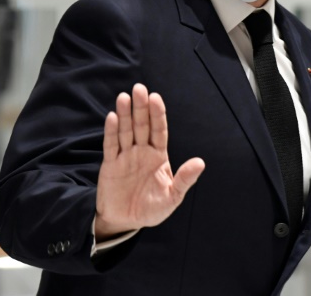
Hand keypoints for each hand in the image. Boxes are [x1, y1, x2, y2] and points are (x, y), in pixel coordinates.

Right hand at [94, 83, 204, 240]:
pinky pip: (111, 145)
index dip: (157, 115)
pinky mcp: (110, 165)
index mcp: (158, 156)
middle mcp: (141, 151)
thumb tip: (200, 162)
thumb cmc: (151, 209)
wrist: (126, 222)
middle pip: (141, 126)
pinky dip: (111, 132)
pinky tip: (112, 117)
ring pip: (125, 131)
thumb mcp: (172, 198)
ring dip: (125, 115)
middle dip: (141, 108)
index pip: (159, 131)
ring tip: (124, 97)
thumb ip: (184, 180)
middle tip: (140, 88)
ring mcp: (125, 156)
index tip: (156, 98)